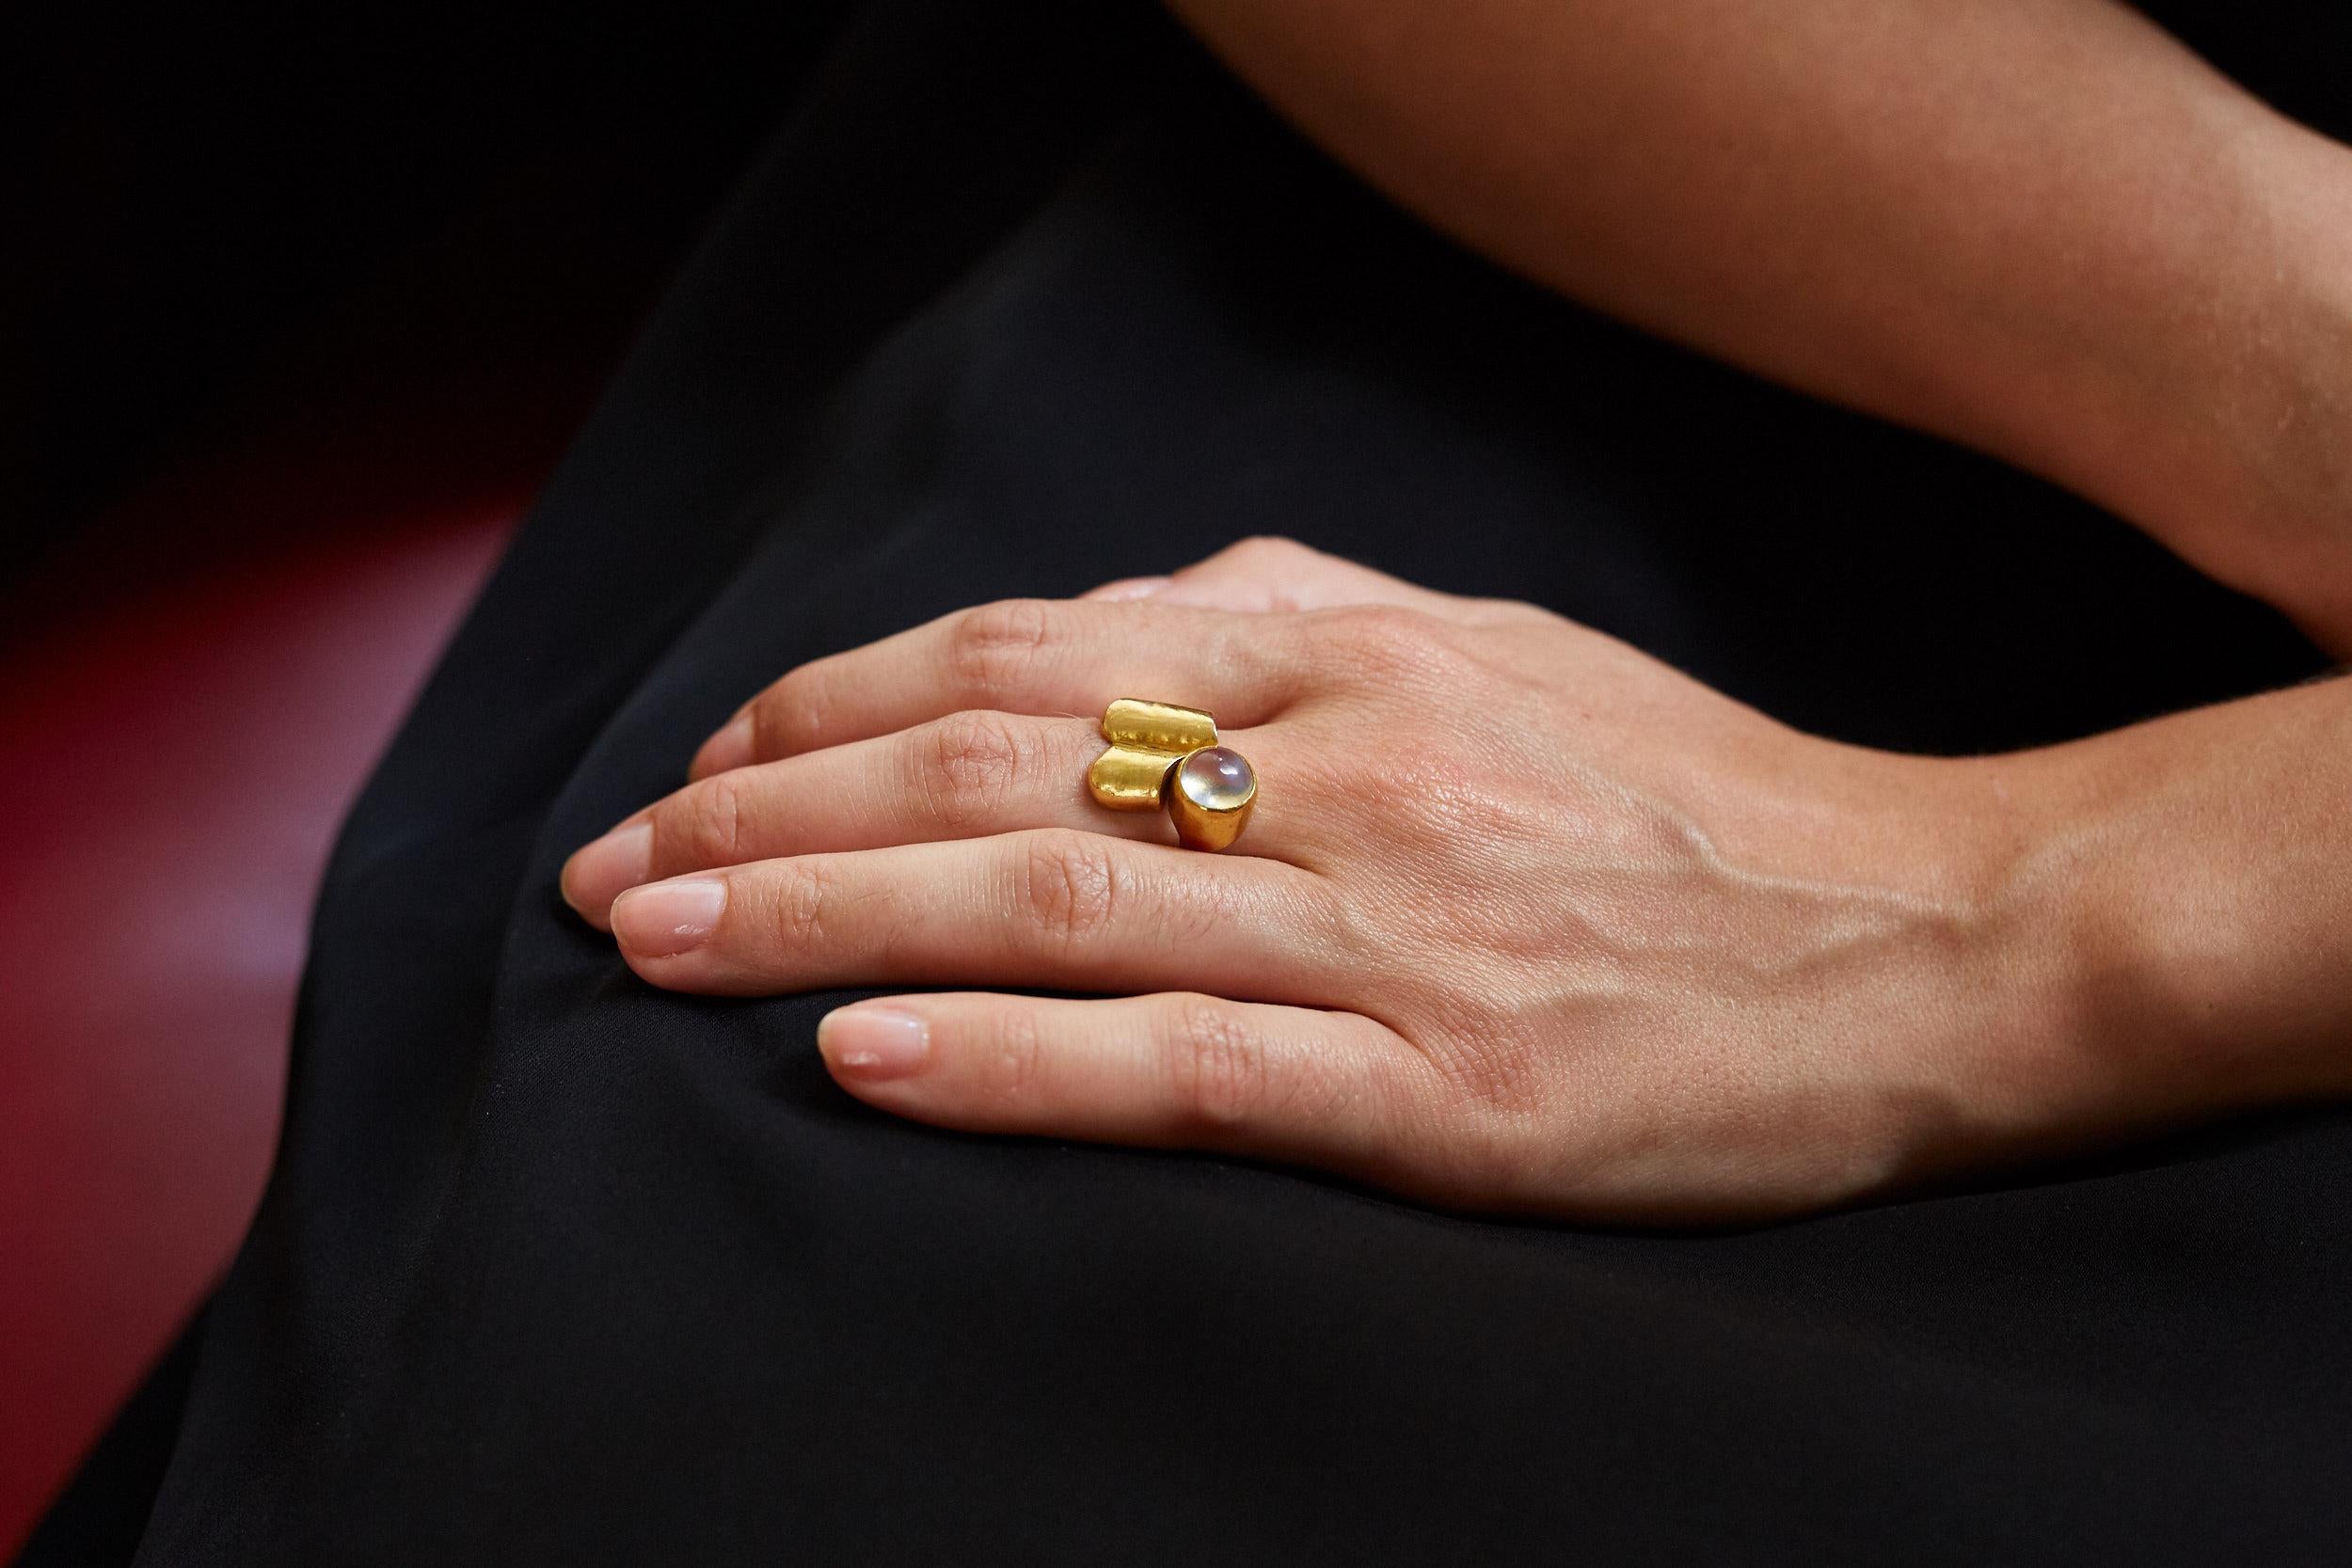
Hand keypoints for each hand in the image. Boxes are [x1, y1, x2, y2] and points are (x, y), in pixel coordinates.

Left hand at [560, 539, 2197, 1222]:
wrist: (1937, 937)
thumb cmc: (1700, 799)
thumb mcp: (1499, 651)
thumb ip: (1302, 618)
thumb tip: (1121, 614)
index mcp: (1355, 658)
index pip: (1030, 656)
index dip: (839, 703)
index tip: (714, 760)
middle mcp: (1350, 773)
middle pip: (999, 772)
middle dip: (777, 811)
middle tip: (616, 870)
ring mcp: (1397, 934)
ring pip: (1056, 908)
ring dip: (830, 922)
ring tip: (664, 947)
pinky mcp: (1452, 1093)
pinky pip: (1194, 1068)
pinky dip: (1014, 1064)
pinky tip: (865, 1062)